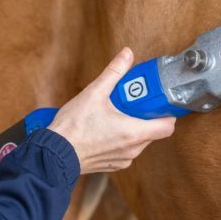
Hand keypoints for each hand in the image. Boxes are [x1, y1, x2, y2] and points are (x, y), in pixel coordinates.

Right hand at [48, 47, 175, 173]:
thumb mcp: (94, 93)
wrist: (53, 156)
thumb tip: (127, 55)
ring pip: (140, 142)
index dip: (166, 113)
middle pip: (153, 132)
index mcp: (133, 132)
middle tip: (133, 104)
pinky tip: (106, 130)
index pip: (167, 126)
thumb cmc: (73, 128)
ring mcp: (123, 159)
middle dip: (146, 117)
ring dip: (134, 128)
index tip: (158, 103)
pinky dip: (122, 140)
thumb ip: (114, 72)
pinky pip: (127, 150)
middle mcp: (132, 149)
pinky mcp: (114, 165)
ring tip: (117, 116)